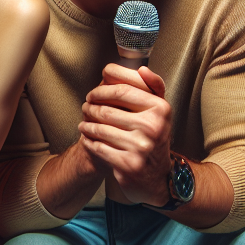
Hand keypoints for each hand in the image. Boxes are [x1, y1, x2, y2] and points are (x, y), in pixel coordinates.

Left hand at [78, 63, 171, 205]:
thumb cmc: (155, 137)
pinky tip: (87, 139)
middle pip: (107, 110)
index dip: (101, 90)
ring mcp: (140, 147)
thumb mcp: (160, 110)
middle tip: (85, 108)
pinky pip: (98, 147)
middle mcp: (153, 127)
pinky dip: (89, 142)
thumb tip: (142, 68)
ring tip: (84, 123)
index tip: (92, 94)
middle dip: (90, 108)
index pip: (121, 90)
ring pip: (100, 128)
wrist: (159, 176)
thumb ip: (153, 86)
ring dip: (87, 125)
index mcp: (160, 108)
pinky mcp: (127, 164)